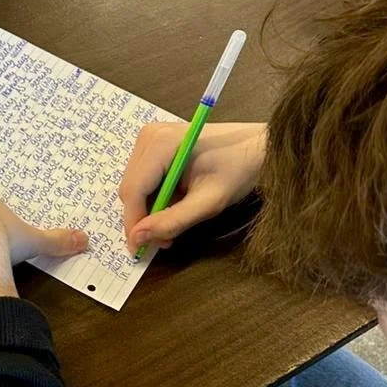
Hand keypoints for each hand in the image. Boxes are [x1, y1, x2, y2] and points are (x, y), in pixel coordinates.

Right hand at [119, 121, 266, 252]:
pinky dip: (154, 196)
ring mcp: (150, 136)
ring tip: (172, 224)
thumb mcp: (208, 202)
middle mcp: (148, 136)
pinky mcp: (154, 142)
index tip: (139, 250)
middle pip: (130, 188)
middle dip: (142, 218)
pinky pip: (143, 177)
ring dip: (148, 210)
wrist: (256, 146)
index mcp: (160, 144)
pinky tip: (173, 204)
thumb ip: (172, 221)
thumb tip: (137, 238)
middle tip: (164, 240)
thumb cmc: (238, 170)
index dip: (133, 223)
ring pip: (134, 185)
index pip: (133, 191)